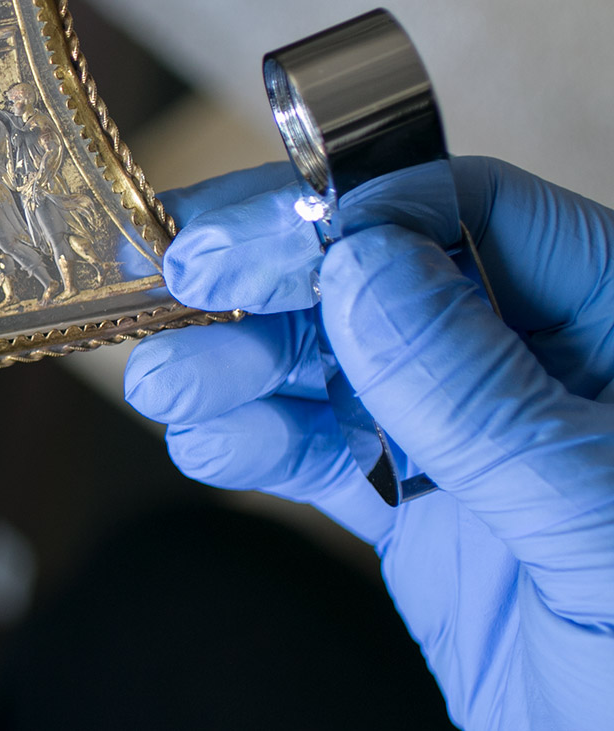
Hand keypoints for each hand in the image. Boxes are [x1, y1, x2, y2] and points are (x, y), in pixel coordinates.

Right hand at [124, 158, 613, 730]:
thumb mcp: (598, 529)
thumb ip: (482, 401)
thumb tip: (365, 269)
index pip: (488, 217)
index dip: (367, 209)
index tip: (264, 242)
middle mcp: (546, 374)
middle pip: (389, 279)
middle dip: (276, 283)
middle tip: (181, 276)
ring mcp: (482, 447)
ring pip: (340, 365)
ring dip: (241, 364)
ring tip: (168, 381)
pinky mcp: (431, 522)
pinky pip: (329, 456)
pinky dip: (258, 444)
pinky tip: (211, 441)